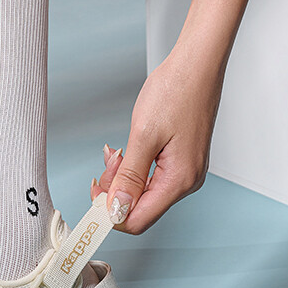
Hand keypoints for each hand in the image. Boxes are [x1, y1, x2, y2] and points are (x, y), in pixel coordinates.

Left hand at [90, 47, 222, 233]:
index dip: (110, 213)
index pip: (138, 220)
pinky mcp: (180, 160)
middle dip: (114, 190)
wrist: (196, 66)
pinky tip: (125, 152)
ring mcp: (185, 171)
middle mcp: (186, 181)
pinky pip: (151, 176)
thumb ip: (129, 176)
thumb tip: (116, 207)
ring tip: (115, 153)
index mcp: (179, 180)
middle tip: (104, 164)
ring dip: (121, 176)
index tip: (92, 196)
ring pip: (143, 191)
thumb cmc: (176, 92)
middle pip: (139, 207)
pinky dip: (133, 167)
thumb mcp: (143, 135)